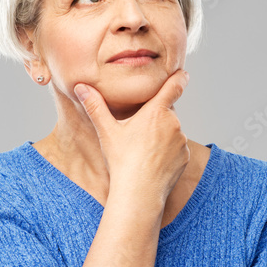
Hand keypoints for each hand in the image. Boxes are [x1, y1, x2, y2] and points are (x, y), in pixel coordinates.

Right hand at [74, 69, 190, 203]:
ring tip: (143, 150)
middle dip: (156, 117)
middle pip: (167, 112)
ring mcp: (181, 141)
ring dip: (162, 135)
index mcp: (156, 111)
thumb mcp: (107, 131)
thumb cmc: (122, 161)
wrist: (139, 192)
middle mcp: (174, 123)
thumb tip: (81, 87)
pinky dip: (168, 151)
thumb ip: (96, 106)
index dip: (179, 77)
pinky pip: (177, 149)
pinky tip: (153, 161)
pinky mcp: (185, 158)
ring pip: (172, 131)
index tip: (183, 73)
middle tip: (139, 131)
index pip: (174, 86)